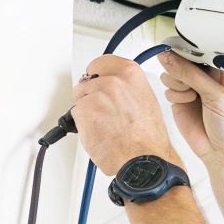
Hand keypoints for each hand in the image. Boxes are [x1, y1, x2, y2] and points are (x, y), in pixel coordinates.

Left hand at [69, 54, 177, 173]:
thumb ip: (127, 90)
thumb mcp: (145, 102)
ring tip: (104, 127)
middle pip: (87, 82)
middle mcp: (112, 80)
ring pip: (80, 99)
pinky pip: (74, 115)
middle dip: (90, 97)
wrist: (143, 160)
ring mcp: (96, 94)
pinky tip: (98, 134)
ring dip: (86, 112)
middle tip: (102, 113)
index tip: (97, 82)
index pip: (101, 64)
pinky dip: (82, 126)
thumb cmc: (148, 139)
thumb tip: (112, 91)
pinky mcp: (83, 110)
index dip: (97, 76)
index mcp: (131, 74)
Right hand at [158, 51, 223, 160]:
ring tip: (190, 94)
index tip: (183, 48)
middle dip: (182, 65)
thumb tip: (170, 57)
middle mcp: (209, 75)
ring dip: (178, 80)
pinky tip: (186, 102)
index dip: (194, 46)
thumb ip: (192, 75)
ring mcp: (194, 85)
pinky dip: (174, 93)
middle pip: (186, 56)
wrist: (219, 151)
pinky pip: (168, 85)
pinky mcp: (181, 97)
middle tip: (187, 78)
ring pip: (173, 69)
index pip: (208, 47)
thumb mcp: (216, 96)